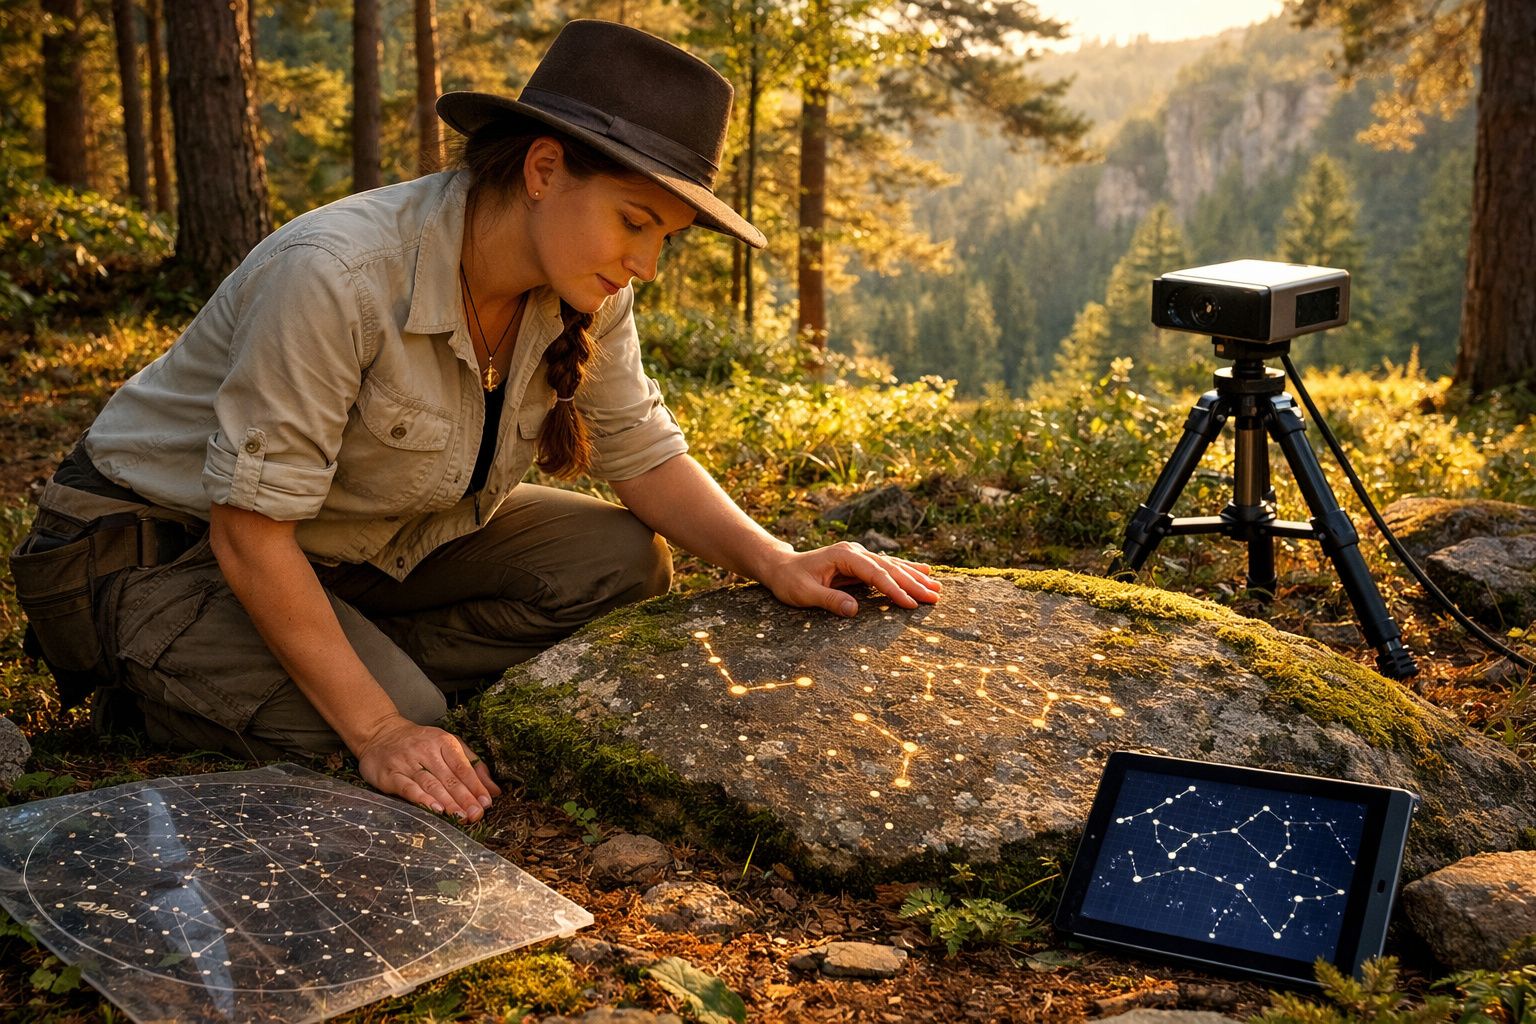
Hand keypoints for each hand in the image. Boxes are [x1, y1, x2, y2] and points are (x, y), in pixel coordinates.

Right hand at [355, 715, 502, 821]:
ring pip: (431, 784)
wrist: (380, 733)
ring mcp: (407, 762)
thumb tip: (494, 790)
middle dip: (465, 798)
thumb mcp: (449, 746)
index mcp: (444, 742)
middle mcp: (426, 750)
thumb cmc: (421, 742)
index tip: (486, 802)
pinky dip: (422, 799)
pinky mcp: (390, 774)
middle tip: (476, 814)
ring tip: (461, 815)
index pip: (463, 766)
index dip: (475, 785)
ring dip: (448, 801)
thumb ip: (472, 766)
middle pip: (449, 777)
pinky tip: (435, 809)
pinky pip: (408, 788)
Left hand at [760, 542, 942, 616]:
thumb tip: (853, 610)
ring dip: (915, 577)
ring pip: (893, 566)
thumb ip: (829, 600)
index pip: (875, 573)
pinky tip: (924, 573)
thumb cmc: (790, 581)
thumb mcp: (804, 593)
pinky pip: (887, 567)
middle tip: (935, 597)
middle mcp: (855, 551)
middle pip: (890, 568)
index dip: (894, 589)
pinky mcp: (860, 563)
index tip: (910, 604)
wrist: (781, 567)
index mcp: (843, 555)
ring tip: (937, 588)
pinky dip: (906, 571)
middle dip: (913, 583)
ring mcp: (859, 555)